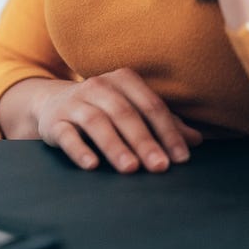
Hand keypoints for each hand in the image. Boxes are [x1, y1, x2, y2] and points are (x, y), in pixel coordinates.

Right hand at [13, 69, 201, 172]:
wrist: (52, 103)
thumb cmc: (103, 109)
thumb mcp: (132, 110)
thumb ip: (162, 123)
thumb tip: (196, 140)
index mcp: (121, 80)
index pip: (149, 104)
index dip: (167, 131)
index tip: (181, 158)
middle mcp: (96, 86)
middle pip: (123, 112)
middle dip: (143, 140)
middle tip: (159, 167)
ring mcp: (73, 103)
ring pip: (95, 121)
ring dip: (114, 145)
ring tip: (130, 168)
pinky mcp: (54, 121)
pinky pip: (66, 134)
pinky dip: (79, 149)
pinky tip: (92, 165)